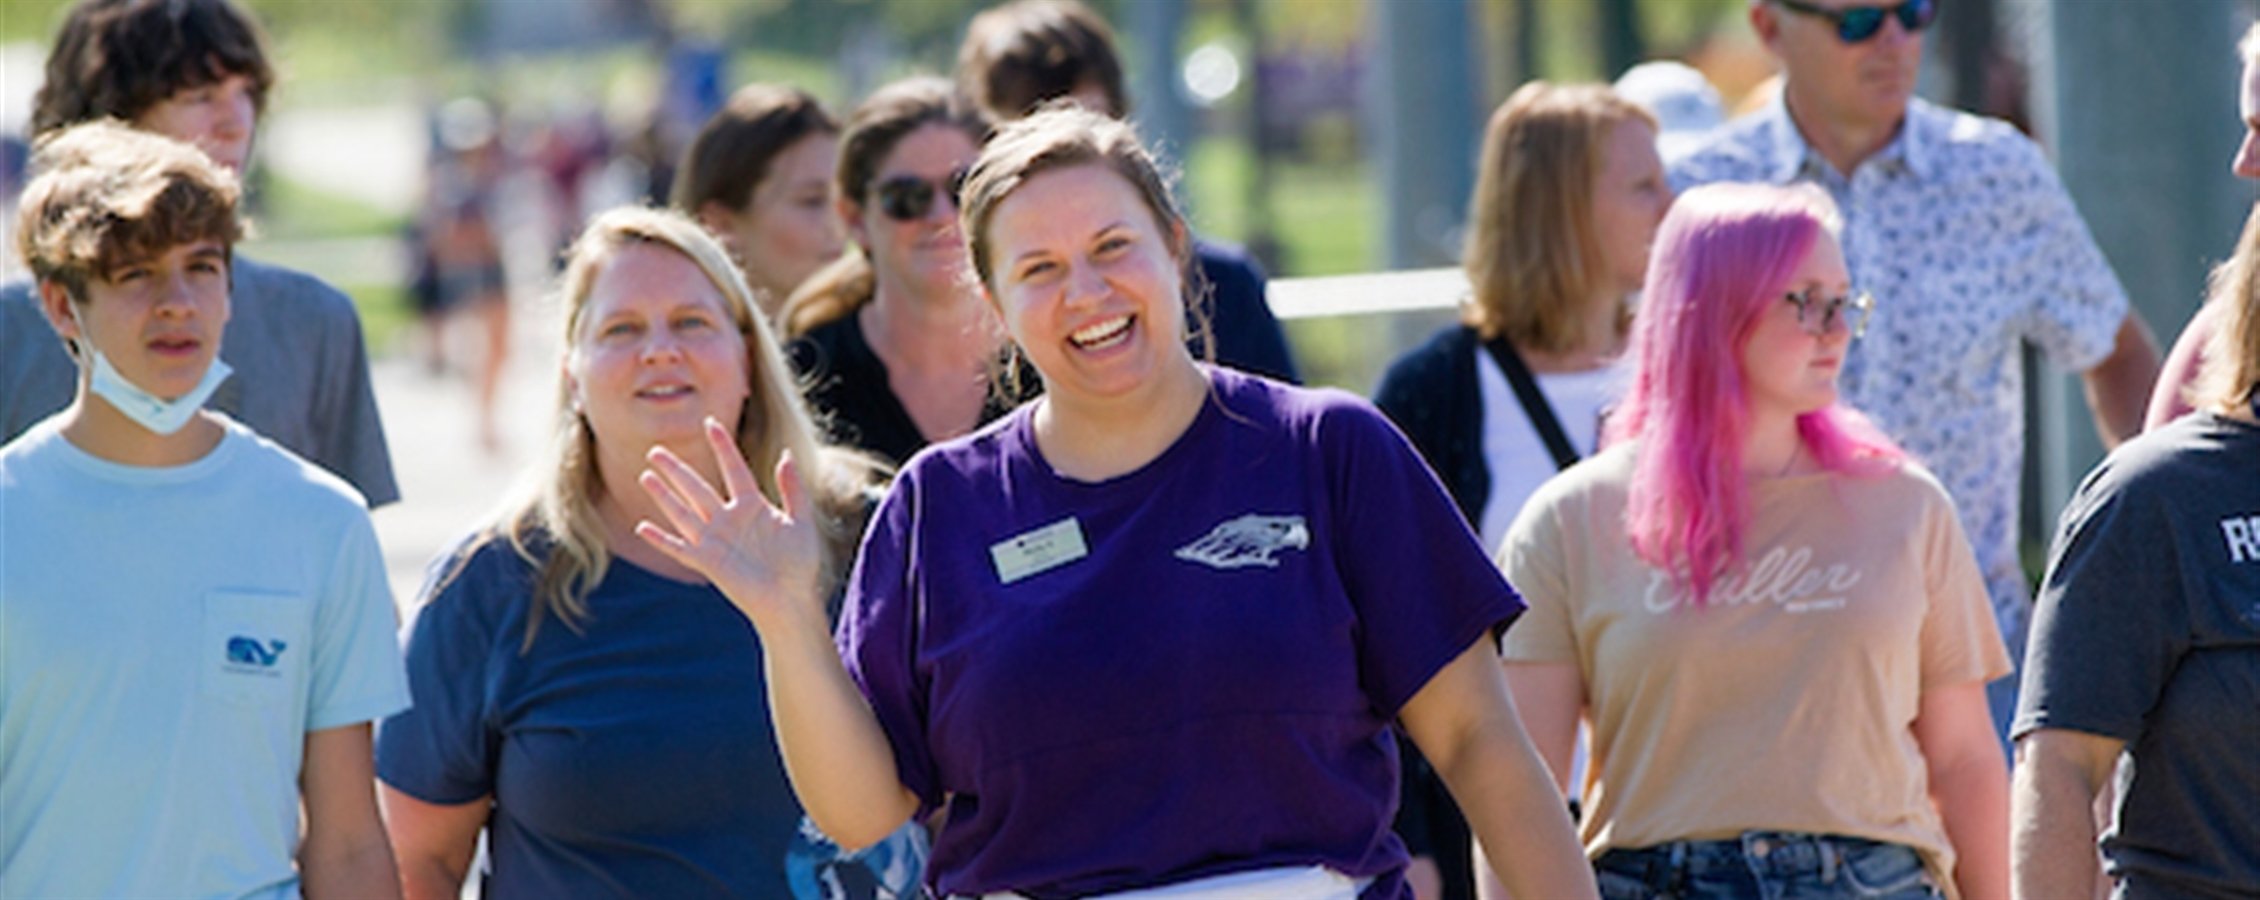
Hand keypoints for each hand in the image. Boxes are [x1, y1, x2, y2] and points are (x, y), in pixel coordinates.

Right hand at [637, 417, 825, 629]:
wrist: (791, 600)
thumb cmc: (800, 564)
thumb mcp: (801, 521)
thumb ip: (793, 489)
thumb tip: (786, 455)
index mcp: (753, 506)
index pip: (734, 469)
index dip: (722, 447)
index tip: (711, 423)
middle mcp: (729, 520)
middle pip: (697, 488)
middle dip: (676, 470)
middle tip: (656, 450)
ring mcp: (715, 540)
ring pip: (683, 512)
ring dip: (664, 496)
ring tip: (646, 475)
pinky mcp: (707, 562)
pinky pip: (679, 548)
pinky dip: (661, 539)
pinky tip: (643, 526)